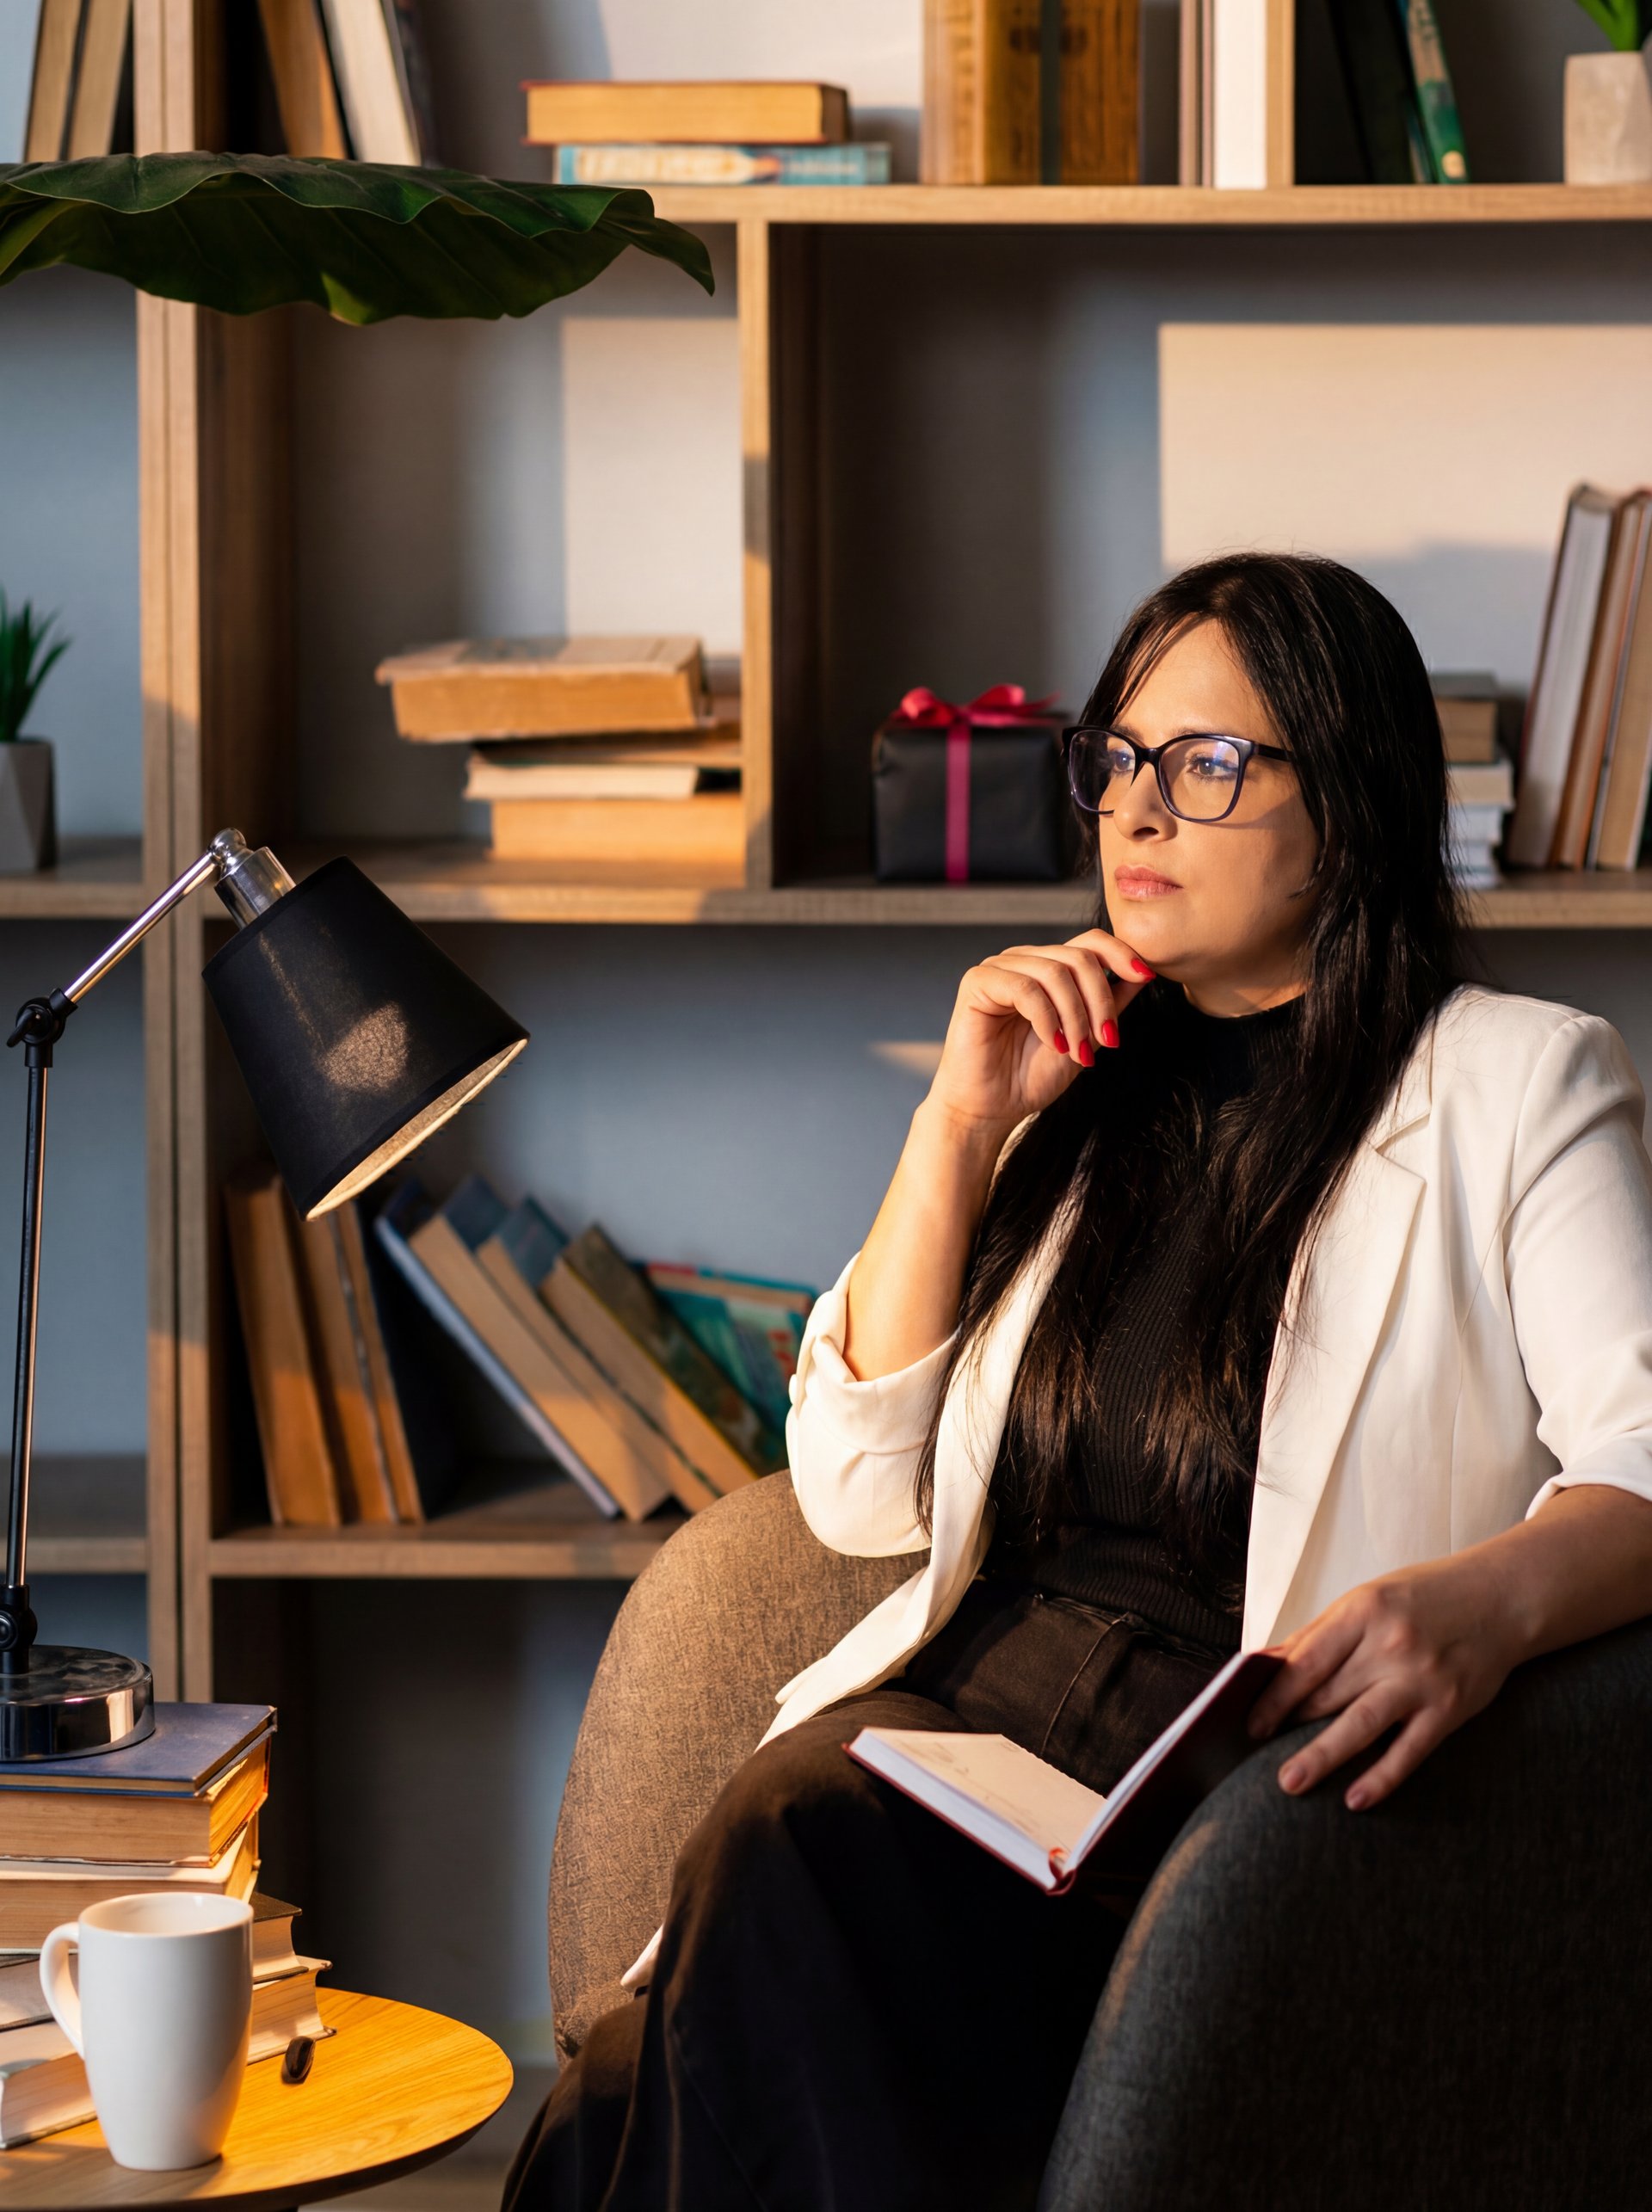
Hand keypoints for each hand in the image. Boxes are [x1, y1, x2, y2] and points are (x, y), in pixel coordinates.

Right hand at [926, 929, 1156, 1134]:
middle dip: (1100, 1001)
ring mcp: (999, 968)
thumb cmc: (1030, 1077)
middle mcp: (1023, 961)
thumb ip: (1109, 1005)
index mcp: (1047, 968)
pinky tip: (1053, 1043)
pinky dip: (1047, 1018)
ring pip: (1055, 971)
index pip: (1089, 942)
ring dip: (1076, 1016)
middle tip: (1106, 1041)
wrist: (992, 1109)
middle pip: (1078, 956)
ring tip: (1078, 1051)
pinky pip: (1026, 988)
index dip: (1120, 954)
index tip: (1145, 976)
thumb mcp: (1085, 1038)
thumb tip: (1144, 973)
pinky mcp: (978, 982)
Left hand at [1245, 1554, 1526, 1810]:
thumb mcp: (1367, 1600)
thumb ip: (1318, 1635)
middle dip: (1289, 1727)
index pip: (1304, 1661)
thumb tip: (1266, 1665)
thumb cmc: (1425, 1598)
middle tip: (1258, 1758)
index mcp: (1362, 1611)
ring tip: (1290, 1783)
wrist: (1502, 1598)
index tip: (1249, 1723)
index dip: (1272, 1696)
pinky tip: (1355, 1798)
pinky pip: (1409, 1750)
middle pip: (1327, 1694)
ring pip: (1360, 1725)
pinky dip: (1381, 1777)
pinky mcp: (1449, 1708)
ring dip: (1321, 1756)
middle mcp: (1390, 1645)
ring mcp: (1421, 1679)